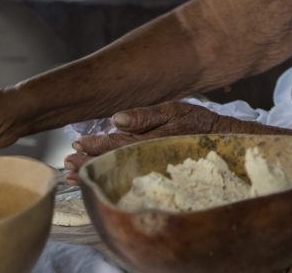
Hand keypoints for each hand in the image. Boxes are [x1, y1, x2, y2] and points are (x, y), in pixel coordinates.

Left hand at [62, 100, 221, 183]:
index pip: (116, 144)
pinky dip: (111, 180)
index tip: (76, 144)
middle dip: (88, 163)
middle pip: (112, 163)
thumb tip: (116, 118)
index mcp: (150, 140)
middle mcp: (149, 158)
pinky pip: (129, 181)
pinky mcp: (157, 177)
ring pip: (118, 174)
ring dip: (95, 174)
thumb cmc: (198, 124)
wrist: (224, 143)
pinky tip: (99, 181)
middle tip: (67, 163)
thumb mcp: (174, 110)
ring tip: (73, 176)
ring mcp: (152, 170)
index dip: (95, 145)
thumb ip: (145, 115)